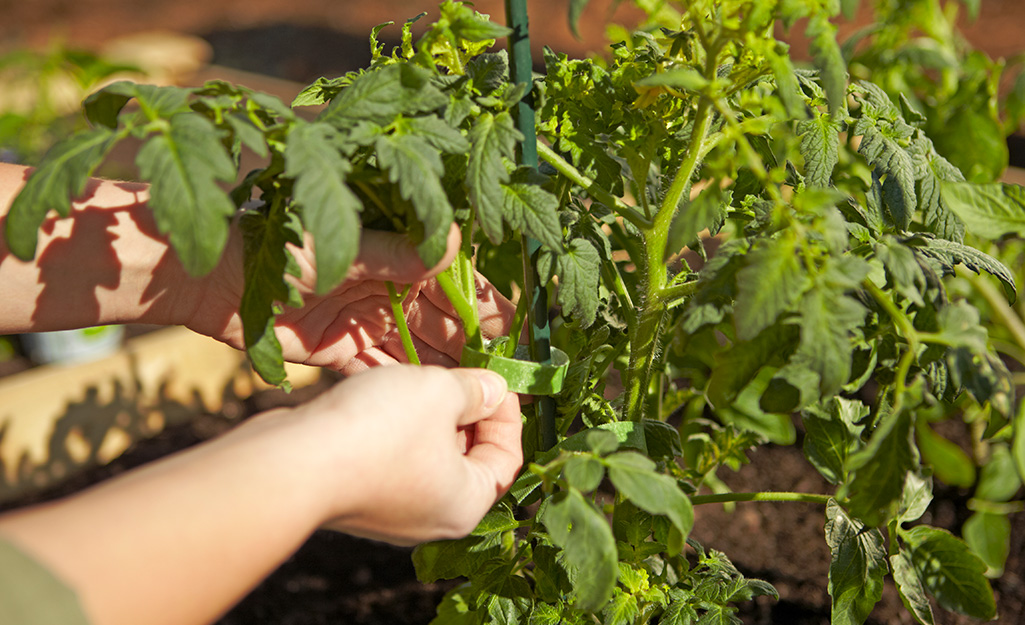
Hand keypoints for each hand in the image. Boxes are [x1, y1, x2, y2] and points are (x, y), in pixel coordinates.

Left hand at [182, 224, 514, 374]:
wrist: (209, 277)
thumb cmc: (276, 242)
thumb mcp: (342, 244)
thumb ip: (395, 253)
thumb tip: (455, 244)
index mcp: (392, 254)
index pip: (451, 281)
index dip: (483, 304)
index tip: (512, 331)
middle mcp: (384, 288)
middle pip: (440, 320)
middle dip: (471, 345)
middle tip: (503, 375)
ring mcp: (362, 321)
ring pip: (416, 349)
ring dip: (443, 371)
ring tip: (476, 396)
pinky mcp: (337, 351)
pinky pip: (381, 371)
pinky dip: (404, 384)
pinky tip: (430, 404)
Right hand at [289, 364, 522, 544]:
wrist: (289, 464)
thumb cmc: (378, 430)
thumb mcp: (439, 392)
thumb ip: (474, 390)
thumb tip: (494, 390)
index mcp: (466, 504)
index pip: (508, 458)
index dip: (507, 412)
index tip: (494, 377)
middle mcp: (432, 517)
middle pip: (467, 456)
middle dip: (464, 409)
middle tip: (454, 371)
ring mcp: (391, 510)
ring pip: (425, 452)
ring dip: (424, 411)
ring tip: (414, 376)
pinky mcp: (356, 495)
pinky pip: (389, 454)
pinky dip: (391, 422)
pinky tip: (380, 391)